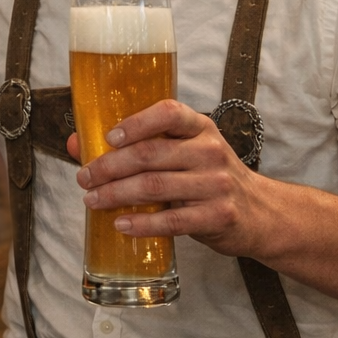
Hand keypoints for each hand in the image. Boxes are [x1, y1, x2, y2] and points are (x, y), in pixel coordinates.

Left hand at [73, 99, 269, 257]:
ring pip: (155, 187)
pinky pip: (172, 221)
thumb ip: (137, 144)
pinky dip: (142, 223)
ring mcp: (217, 185)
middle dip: (110, 166)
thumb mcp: (184, 152)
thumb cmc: (210, 177)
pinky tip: (121, 224)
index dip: (136, 123)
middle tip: (84, 178)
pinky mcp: (218, 217)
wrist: (262, 213)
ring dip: (117, 194)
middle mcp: (210, 152)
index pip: (169, 113)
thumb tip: (76, 143)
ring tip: (92, 200)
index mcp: (200, 128)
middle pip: (151, 154)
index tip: (108, 137)